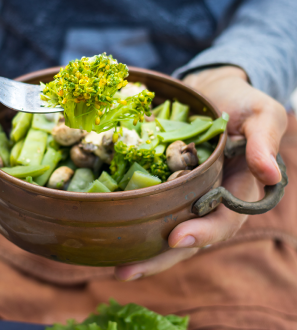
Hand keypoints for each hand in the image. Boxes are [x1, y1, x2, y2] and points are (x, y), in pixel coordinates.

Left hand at [115, 66, 286, 280]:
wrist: (212, 92)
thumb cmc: (242, 103)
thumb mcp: (262, 116)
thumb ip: (264, 142)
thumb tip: (270, 175)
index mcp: (238, 192)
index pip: (224, 221)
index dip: (204, 233)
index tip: (177, 238)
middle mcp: (210, 201)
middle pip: (188, 238)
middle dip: (160, 257)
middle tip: (125, 272)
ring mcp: (186, 196)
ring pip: (165, 230)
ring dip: (142, 250)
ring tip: (113, 267)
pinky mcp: (165, 186)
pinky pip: (151, 207)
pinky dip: (134, 221)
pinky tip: (108, 232)